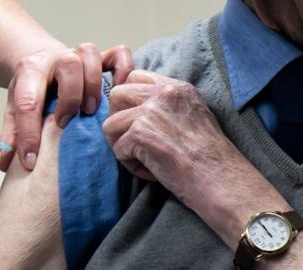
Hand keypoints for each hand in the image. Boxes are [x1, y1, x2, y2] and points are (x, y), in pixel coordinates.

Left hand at [0, 43, 133, 170]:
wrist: (44, 62)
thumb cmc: (32, 88)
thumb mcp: (16, 108)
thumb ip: (12, 133)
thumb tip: (5, 164)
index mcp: (30, 71)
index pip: (28, 102)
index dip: (28, 134)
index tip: (31, 162)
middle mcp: (56, 58)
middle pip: (68, 65)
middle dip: (69, 97)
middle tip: (66, 124)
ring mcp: (80, 55)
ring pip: (91, 55)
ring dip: (94, 84)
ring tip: (92, 111)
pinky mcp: (102, 57)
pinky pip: (119, 54)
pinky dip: (123, 70)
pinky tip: (120, 91)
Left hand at [103, 70, 291, 249]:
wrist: (221, 180)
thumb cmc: (210, 158)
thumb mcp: (195, 116)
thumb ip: (168, 106)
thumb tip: (138, 109)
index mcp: (177, 88)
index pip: (135, 77)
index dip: (129, 100)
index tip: (137, 121)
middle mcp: (163, 94)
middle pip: (116, 95)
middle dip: (118, 119)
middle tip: (133, 140)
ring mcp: (150, 112)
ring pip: (110, 124)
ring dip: (121, 144)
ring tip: (144, 159)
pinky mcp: (140, 134)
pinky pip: (117, 149)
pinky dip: (130, 164)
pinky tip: (151, 171)